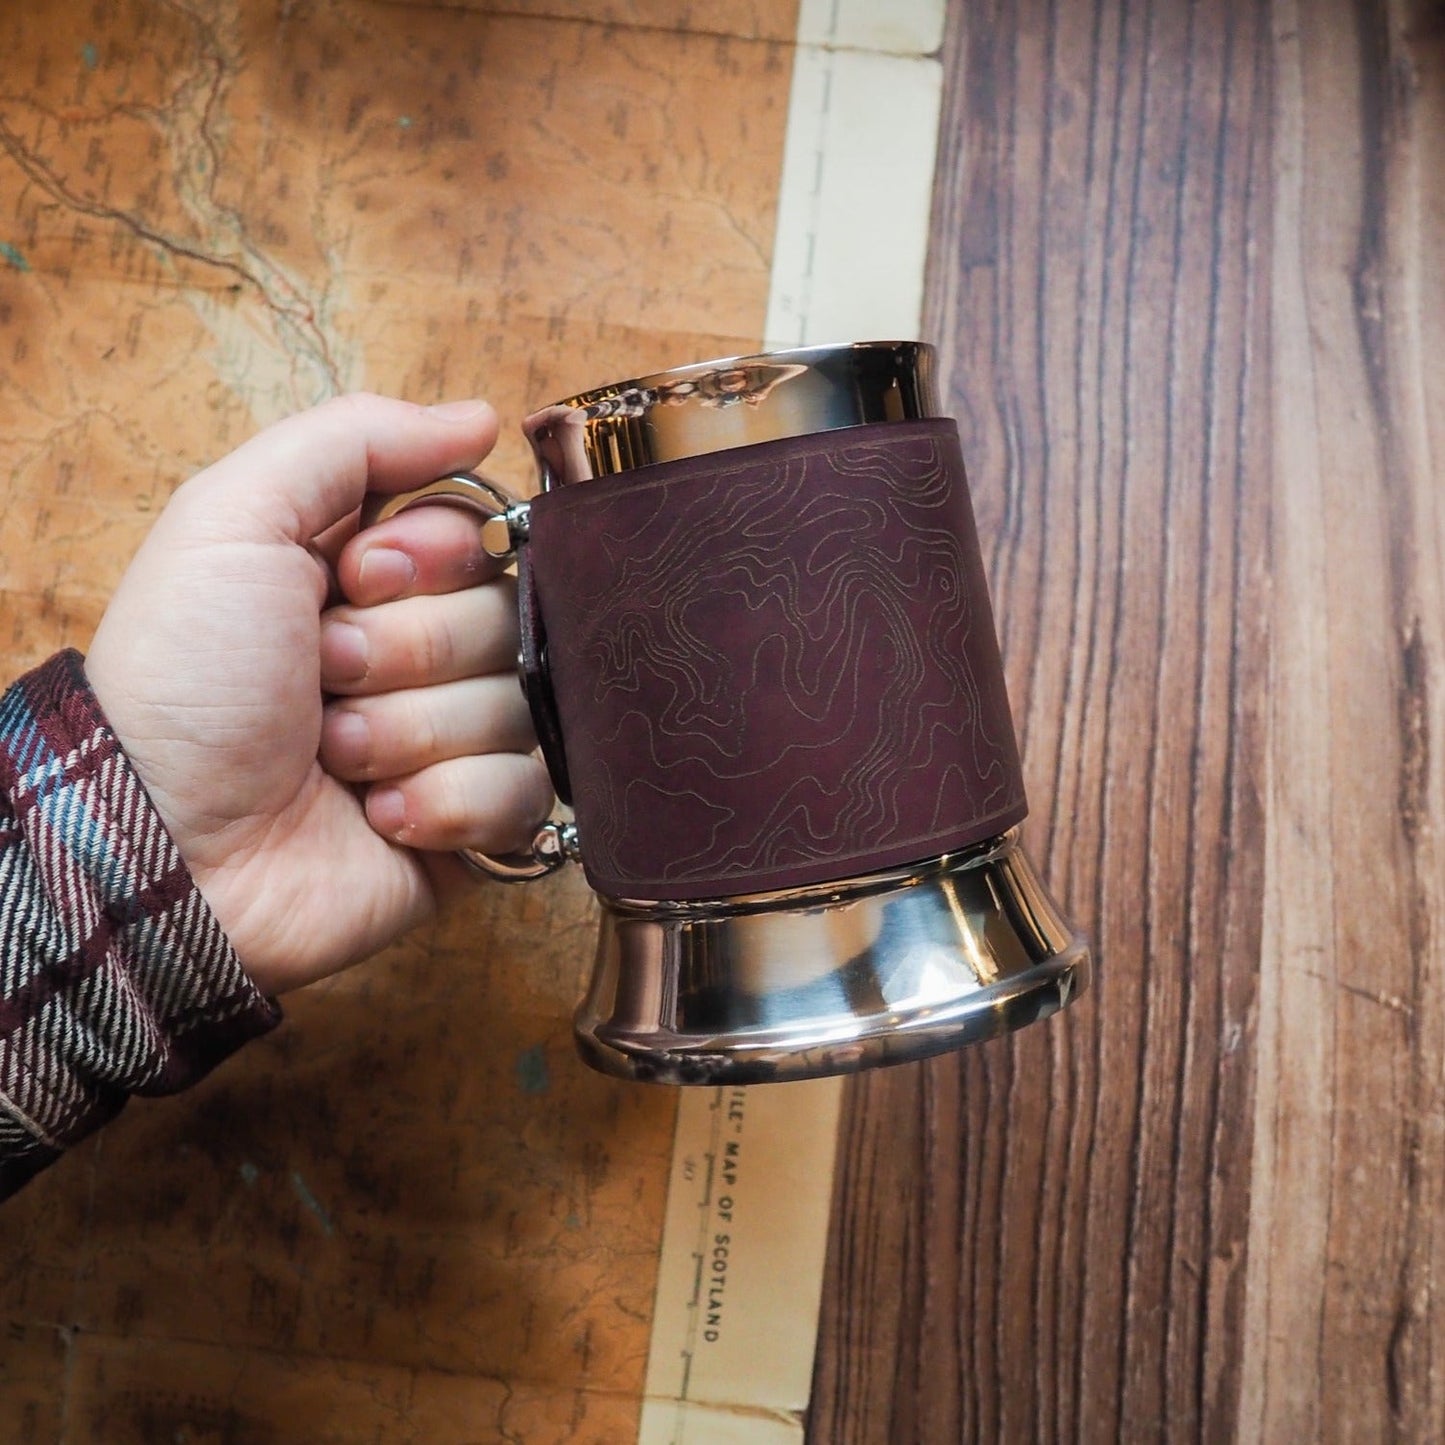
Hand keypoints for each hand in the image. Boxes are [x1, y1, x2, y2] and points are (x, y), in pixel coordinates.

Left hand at [85, 394, 551, 995]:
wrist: (165, 846)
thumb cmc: (183, 682)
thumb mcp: (234, 519)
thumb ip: (353, 441)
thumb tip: (481, 418)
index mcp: (374, 579)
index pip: (477, 535)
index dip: (428, 557)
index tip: (354, 580)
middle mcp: (421, 656)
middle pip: (504, 619)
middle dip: (405, 652)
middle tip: (323, 682)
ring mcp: (452, 744)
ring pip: (518, 707)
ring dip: (410, 732)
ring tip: (334, 759)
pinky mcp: (472, 826)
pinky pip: (526, 792)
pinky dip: (448, 803)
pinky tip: (380, 817)